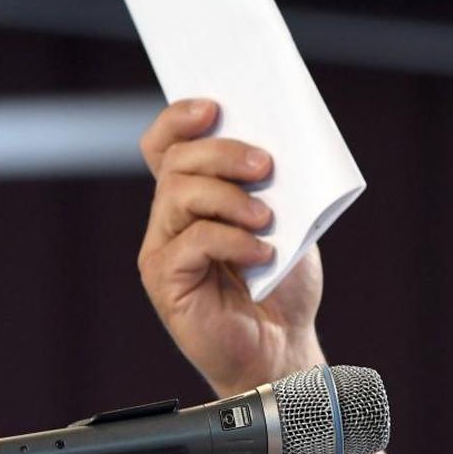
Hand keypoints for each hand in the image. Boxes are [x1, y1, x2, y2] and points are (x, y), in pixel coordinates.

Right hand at [137, 99, 325, 395]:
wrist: (284, 346)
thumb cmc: (283, 284)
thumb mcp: (289, 221)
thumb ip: (274, 186)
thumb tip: (276, 144)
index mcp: (193, 196)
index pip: (165, 144)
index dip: (179, 119)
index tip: (213, 107)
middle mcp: (169, 218)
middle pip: (177, 162)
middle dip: (222, 152)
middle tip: (265, 165)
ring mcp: (163, 249)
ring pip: (180, 194)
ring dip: (230, 197)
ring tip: (267, 217)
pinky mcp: (166, 281)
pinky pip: (191, 242)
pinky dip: (231, 240)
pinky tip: (261, 253)